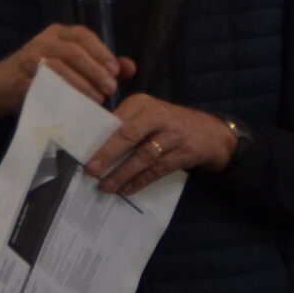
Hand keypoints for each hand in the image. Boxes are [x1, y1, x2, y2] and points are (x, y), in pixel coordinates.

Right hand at [0, 26, 134, 118]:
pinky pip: (43, 86)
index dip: (101, 51)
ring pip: (59, 68)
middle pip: (73, 51)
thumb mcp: (69, 62)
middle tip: (111, 88)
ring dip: (82, 84)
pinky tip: (75, 105)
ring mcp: (29, 60)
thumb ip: (100, 63)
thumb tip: (129, 67)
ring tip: (97, 98)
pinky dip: (62, 95)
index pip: (82, 35)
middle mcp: (42, 42)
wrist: (1, 86)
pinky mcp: (20, 80)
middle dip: (95, 70)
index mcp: (57, 33)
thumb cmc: (43, 74)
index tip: (115, 70)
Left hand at [84, 97, 235, 196]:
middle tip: (91, 170)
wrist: (211, 132)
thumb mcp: (148, 114)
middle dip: (108, 154)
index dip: (100, 137)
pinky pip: (159, 169)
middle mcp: (158, 115)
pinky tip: (127, 189)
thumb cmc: (168, 123)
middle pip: (129, 135)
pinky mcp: (186, 152)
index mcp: (142, 103)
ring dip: (123, 173)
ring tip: (106, 186)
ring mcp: (174, 134)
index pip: (117, 120)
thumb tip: (91, 143)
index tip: (82, 151)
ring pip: (144, 156)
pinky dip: (141, 181)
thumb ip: (124, 123)